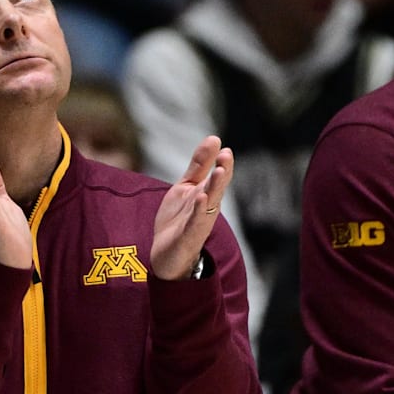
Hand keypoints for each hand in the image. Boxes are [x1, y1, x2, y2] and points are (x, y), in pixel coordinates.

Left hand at [150, 136, 233, 279]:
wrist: (166, 255)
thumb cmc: (179, 219)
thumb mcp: (187, 187)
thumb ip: (199, 166)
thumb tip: (214, 138)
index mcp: (207, 195)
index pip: (217, 176)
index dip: (221, 163)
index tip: (223, 148)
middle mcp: (207, 208)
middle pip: (217, 188)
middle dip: (222, 173)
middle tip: (226, 156)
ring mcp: (198, 223)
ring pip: (210, 204)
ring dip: (215, 189)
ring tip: (219, 172)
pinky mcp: (188, 237)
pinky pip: (195, 223)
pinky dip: (199, 211)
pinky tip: (201, 198)